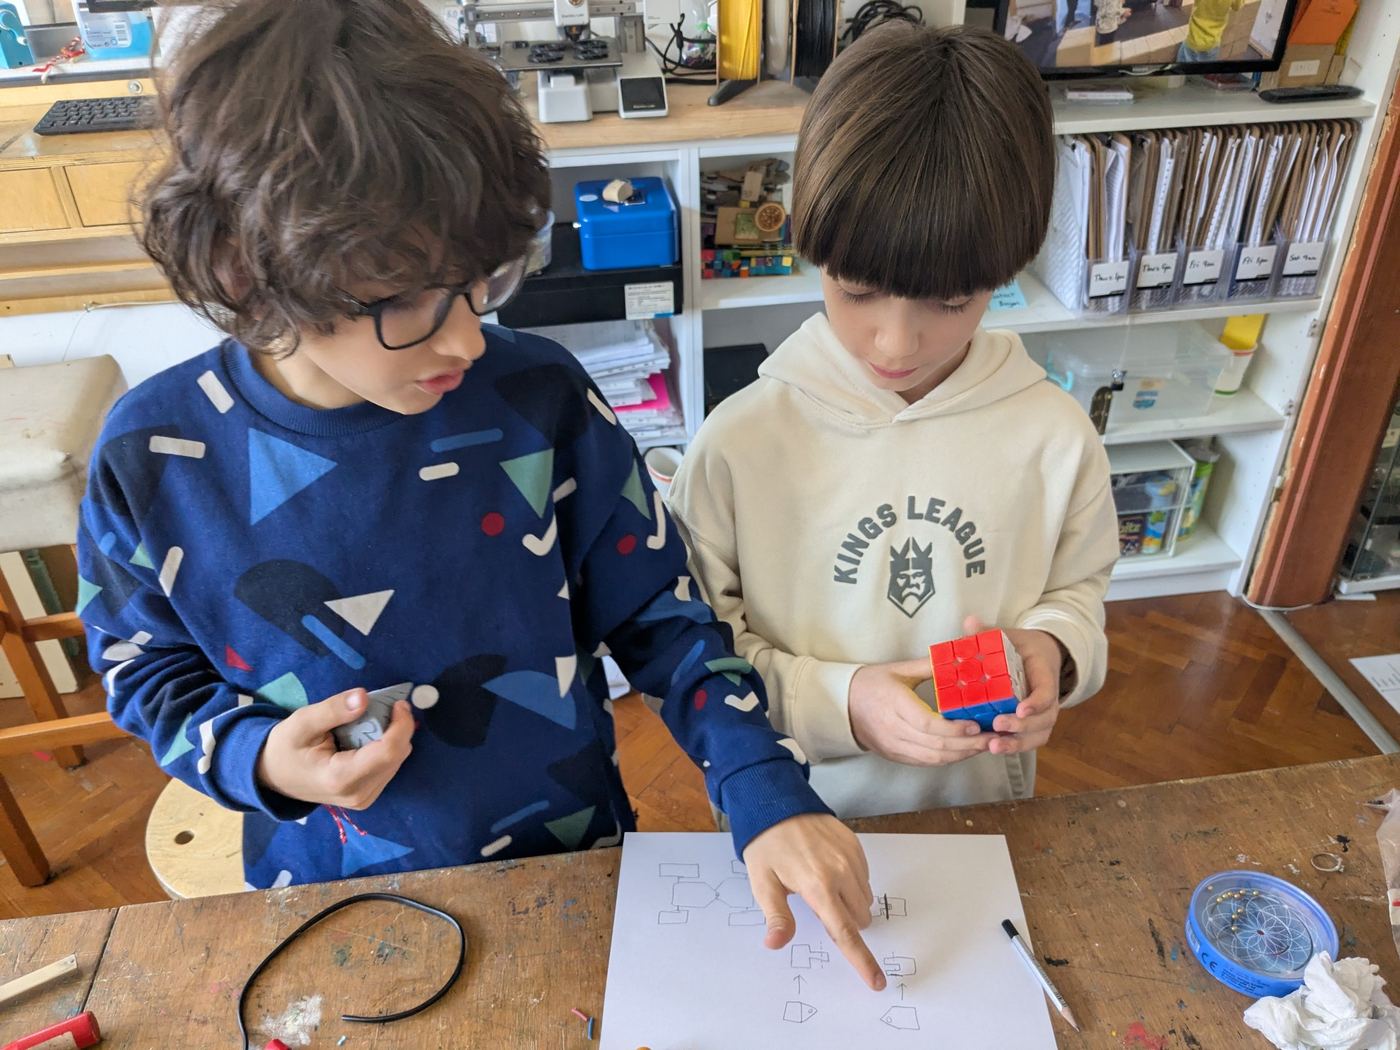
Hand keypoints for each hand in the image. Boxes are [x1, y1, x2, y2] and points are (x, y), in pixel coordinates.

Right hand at [256, 688, 414, 808]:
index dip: (401, 725)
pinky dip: (383, 747)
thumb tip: (364, 696)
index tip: (399, 703)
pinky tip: (365, 737)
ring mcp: (363, 799)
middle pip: (396, 755)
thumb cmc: (285, 748)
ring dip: (390, 736)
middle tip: (381, 706)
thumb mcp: (301, 723)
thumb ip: (333, 710)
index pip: (388, 752)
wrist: (273, 777)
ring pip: (396, 760)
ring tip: (368, 721)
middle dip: (395, 727)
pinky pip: (389, 766)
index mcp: (341, 778)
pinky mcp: (366, 796)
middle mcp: (357, 794)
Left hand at [742, 813, 884, 990]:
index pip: (846, 934)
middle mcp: (842, 873)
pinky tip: (828, 868)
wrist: (777, 803)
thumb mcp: (763, 884)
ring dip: (849, 902)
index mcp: (819, 888)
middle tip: (816, 904)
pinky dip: (851, 881)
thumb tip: (775, 943)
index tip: (876, 981)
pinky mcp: (856, 845)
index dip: (862, 961)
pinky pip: (864, 877)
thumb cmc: (767, 847)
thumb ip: (777, 916)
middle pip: (859, 919)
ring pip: (865, 899)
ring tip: (820, 883)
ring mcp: (852, 858)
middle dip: (844, 921)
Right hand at [848, 660, 992, 765]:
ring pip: (933, 758)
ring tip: (983, 745)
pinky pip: (926, 762)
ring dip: (961, 754)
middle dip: (968, 744)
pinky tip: (963, 751)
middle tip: (992, 737)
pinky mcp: (895, 756)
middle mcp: (893, 730)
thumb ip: (929, 666)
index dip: (954, 729)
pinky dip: (948, 759)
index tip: (976, 724)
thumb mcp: (898, 669)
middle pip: (936, 746)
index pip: (929, 724)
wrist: (841, 704)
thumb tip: (959, 657)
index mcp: (894, 705)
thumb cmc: (869, 683)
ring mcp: (894, 746)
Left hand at [963, 616, 1063, 756]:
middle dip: (1023, 727)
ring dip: (1018, 743)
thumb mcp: (1007, 636)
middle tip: (999, 726)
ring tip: (994, 747)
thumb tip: (969, 621)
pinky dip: (1015, 748)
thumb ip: (988, 631)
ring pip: (1039, 735)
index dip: (1036, 702)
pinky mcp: (1034, 724)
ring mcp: (1043, 713)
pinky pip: (1030, 740)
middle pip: (1044, 719)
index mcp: (1044, 673)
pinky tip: (994, 749)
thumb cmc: (1020, 647)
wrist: (1038, 656)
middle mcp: (1048, 697)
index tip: (1020, 709)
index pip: (1047, 691)